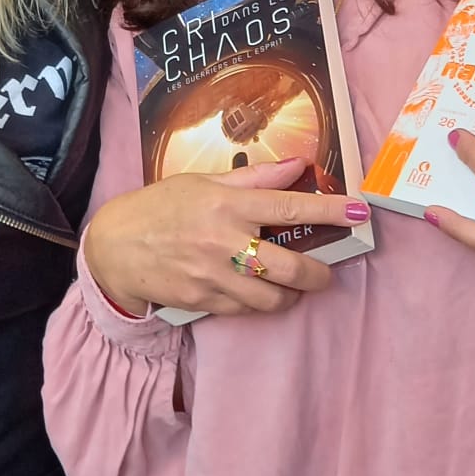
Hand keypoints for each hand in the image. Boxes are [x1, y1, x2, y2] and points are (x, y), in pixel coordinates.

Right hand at [84, 158, 368, 318]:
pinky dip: (260, 303)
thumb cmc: (161, 207)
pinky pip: (246, 310)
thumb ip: (254, 178)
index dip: (330, 210)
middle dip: (319, 274)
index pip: (290, 205)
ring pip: (272, 297)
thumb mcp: (203, 182)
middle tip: (325, 272)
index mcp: (228, 204)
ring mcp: (213, 276)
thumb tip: (298, 165)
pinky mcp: (203, 301)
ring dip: (291, 294)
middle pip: (290, 266)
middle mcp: (224, 241)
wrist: (115, 247)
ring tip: (293, 286)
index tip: (360, 212)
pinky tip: (259, 293)